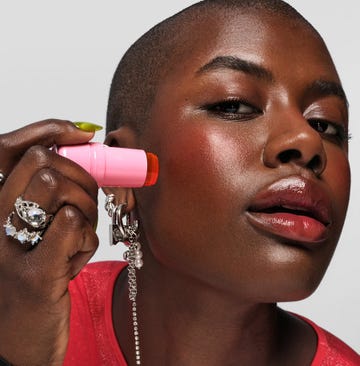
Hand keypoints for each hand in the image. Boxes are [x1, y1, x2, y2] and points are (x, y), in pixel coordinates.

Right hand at [0, 120, 98, 365]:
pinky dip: (88, 240)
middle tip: (85, 208)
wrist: (19, 339)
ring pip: (65, 191)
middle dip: (83, 181)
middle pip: (47, 164)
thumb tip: (85, 147)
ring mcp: (9, 247)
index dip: (49, 129)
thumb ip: (52, 193)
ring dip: (88, 212)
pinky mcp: (35, 274)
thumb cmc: (35, 274)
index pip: (9, 148)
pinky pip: (75, 225)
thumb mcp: (35, 229)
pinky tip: (76, 259)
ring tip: (78, 238)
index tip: (82, 132)